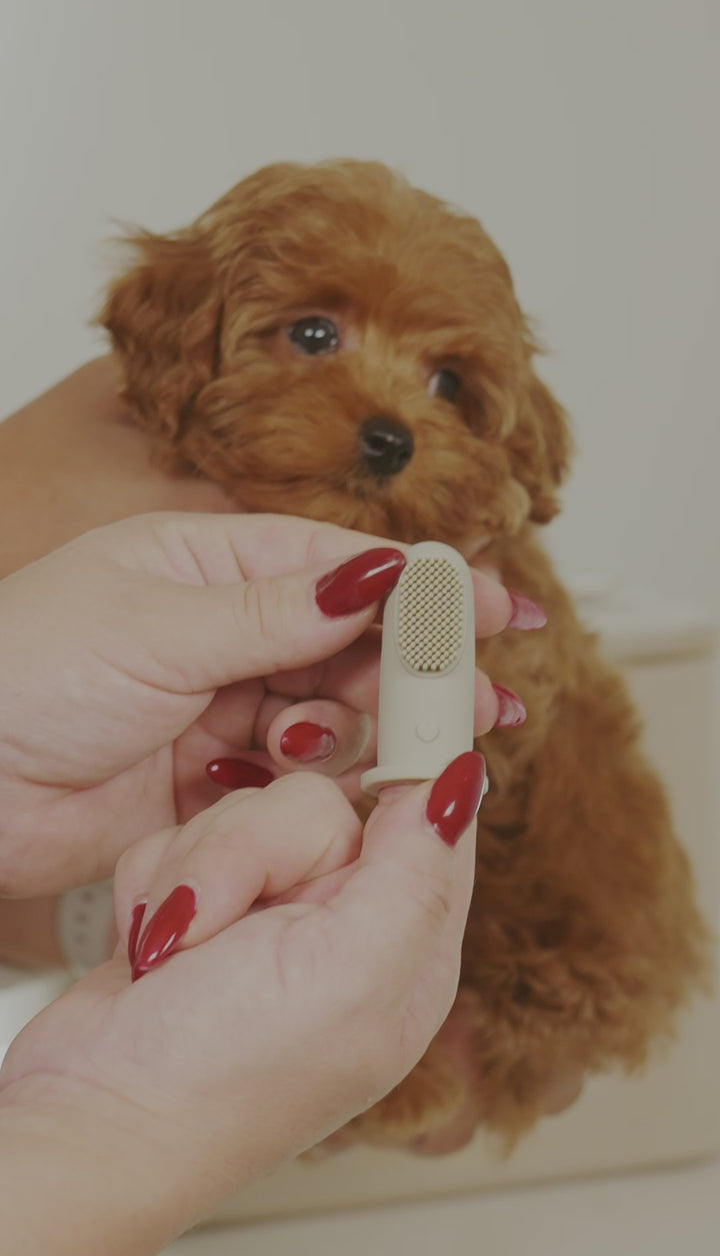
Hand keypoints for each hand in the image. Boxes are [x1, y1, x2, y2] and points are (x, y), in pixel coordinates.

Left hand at [0, 511, 512, 896]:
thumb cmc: (25, 674)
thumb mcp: (155, 626)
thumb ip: (273, 613)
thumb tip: (373, 573)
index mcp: (208, 560)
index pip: (336, 563)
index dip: (420, 584)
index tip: (494, 605)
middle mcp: (225, 627)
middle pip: (349, 640)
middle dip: (414, 668)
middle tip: (475, 699)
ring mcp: (223, 701)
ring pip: (332, 708)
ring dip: (375, 726)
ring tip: (417, 747)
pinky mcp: (215, 773)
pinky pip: (298, 770)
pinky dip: (332, 776)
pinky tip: (363, 782)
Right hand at [0, 756, 484, 1251]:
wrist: (89, 1116)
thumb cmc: (220, 1078)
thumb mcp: (347, 977)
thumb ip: (413, 875)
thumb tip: (465, 786)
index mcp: (405, 945)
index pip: (433, 818)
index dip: (413, 758)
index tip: (395, 694)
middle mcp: (342, 923)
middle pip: (321, 803)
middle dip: (257, 849)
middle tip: (235, 921)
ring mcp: (267, 912)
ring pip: (246, 809)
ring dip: (202, 872)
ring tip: (184, 950)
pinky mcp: (202, 900)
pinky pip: (188, 830)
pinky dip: (161, 880)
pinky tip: (154, 945)